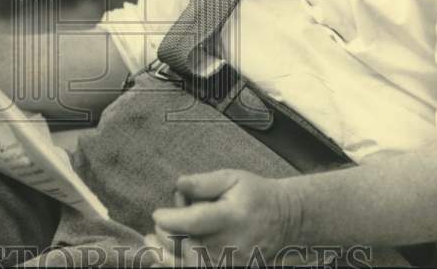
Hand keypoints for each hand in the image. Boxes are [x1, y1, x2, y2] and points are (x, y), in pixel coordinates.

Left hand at [148, 169, 301, 266]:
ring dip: (165, 256)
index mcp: (232, 216)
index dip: (170, 219)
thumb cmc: (255, 194)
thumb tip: (177, 185)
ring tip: (151, 244)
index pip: (194, 222)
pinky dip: (178, 268)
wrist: (285, 220)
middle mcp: (232, 243)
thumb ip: (203, 182)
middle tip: (157, 224)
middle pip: (188, 246)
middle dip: (165, 236)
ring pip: (190, 265)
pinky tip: (161, 262)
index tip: (157, 213)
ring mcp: (233, 262)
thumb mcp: (232, 178)